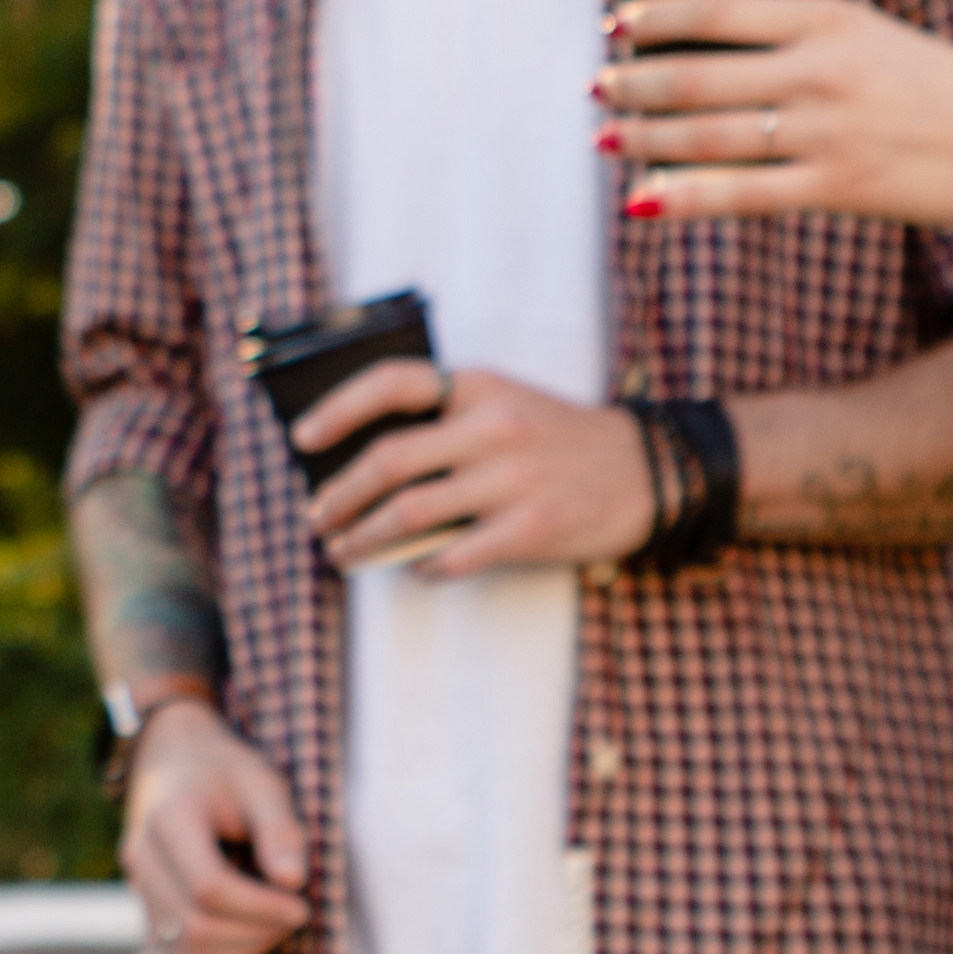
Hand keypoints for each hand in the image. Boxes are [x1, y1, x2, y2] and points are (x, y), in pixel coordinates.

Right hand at [119, 696, 310, 953]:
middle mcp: (142, 858)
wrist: (172, 762)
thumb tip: (293, 883)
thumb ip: (279, 829)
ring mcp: (139, 890)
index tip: (301, 905)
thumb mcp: (262, 783)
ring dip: (241, 952)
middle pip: (194, 927)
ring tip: (274, 925)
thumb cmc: (225, 772)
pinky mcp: (148, 913)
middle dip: (255, 933)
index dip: (261, 907)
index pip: (208, 887)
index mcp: (168, 819)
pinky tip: (251, 937)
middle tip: (295, 914)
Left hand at [294, 359, 654, 571]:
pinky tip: (415, 570)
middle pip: (388, 461)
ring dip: (364, 540)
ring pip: (410, 514)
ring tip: (346, 553)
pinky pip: (454, 556)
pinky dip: (423, 567)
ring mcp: (514, 480)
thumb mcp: (508, 403)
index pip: (392, 383)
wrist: (650, 470)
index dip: (337, 408)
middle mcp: (493, 428)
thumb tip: (363, 462)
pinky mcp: (534, 529)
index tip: (302, 438)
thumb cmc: (560, 439)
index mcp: (480, 386)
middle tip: (318, 518)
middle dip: (339, 496)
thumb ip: (446, 420)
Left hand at [601, 0, 952, 230]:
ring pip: (709, 133)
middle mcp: (822, 68)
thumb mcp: (877, 35)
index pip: (720, 7)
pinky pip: (742, 193)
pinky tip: (645, 199)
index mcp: (831, 18)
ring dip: (645, 136)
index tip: (617, 22)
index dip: (657, 16)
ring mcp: (828, 130)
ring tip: (605, 139)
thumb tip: (726, 43)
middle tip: (598, 86)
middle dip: (635, 81)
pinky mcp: (838, 186)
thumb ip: (810, 35)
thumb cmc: (947, 88)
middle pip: (699, 73)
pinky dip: (685, 196)